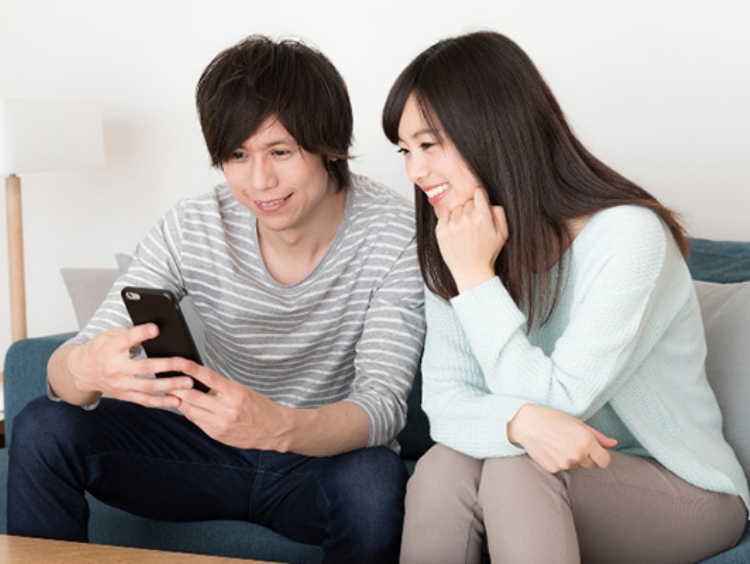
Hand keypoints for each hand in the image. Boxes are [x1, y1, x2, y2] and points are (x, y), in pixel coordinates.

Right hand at [64, 324, 195, 407]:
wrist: (81, 370)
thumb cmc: (101, 349)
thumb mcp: (111, 335)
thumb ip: (131, 334)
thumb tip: (156, 330)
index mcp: (112, 348)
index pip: (128, 339)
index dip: (142, 333)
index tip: (156, 329)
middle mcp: (116, 368)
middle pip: (144, 367)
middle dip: (167, 365)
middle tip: (186, 363)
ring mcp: (120, 384)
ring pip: (148, 387)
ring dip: (170, 386)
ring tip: (188, 383)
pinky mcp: (124, 396)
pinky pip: (145, 401)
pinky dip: (162, 402)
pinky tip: (177, 401)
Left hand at [168, 359, 295, 450]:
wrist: (274, 429)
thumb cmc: (259, 406)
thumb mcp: (243, 390)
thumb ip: (220, 387)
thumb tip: (197, 380)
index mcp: (236, 394)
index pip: (209, 378)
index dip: (191, 369)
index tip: (178, 361)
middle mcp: (227, 410)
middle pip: (192, 396)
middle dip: (176, 386)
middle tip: (165, 378)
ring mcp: (220, 424)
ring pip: (189, 410)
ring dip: (178, 400)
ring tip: (170, 391)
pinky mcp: (216, 435)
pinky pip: (195, 421)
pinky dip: (189, 412)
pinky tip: (185, 405)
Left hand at [435, 189, 507, 292]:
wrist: (471, 272)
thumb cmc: (487, 254)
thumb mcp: (503, 234)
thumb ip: (499, 213)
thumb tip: (490, 202)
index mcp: (482, 217)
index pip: (478, 193)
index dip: (479, 198)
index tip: (479, 204)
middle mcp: (466, 218)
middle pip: (467, 202)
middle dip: (471, 210)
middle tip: (473, 224)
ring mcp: (452, 225)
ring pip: (456, 209)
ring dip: (460, 216)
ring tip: (465, 231)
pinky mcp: (441, 231)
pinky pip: (444, 216)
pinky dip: (449, 221)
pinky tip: (456, 232)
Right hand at [507, 404, 616, 472]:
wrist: (526, 423)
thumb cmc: (552, 419)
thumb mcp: (577, 423)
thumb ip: (597, 436)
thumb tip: (613, 443)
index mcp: (586, 442)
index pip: (605, 461)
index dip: (601, 456)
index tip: (596, 451)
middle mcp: (577, 455)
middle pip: (592, 465)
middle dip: (587, 457)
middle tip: (573, 443)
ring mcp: (564, 464)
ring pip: (576, 466)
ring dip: (572, 458)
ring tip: (559, 444)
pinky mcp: (553, 469)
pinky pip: (563, 468)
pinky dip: (560, 460)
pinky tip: (551, 449)